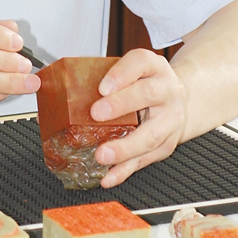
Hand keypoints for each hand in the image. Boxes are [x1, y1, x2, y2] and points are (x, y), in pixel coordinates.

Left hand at [89, 49, 186, 187]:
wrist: (178, 98)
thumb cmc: (146, 82)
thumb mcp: (132, 70)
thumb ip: (104, 75)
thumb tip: (59, 85)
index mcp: (155, 67)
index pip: (140, 62)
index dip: (121, 74)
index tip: (102, 87)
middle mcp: (168, 90)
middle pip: (148, 95)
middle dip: (121, 105)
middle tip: (96, 114)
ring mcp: (170, 119)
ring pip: (151, 135)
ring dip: (125, 147)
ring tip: (102, 155)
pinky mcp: (167, 145)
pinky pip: (146, 159)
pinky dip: (125, 170)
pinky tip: (109, 175)